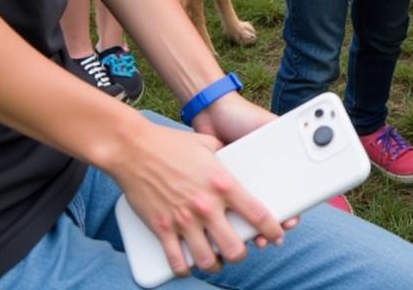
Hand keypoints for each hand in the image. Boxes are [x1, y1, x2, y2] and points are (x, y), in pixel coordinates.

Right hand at [110, 114, 283, 277]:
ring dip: (214, 265)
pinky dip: (184, 269)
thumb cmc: (172, 143)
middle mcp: (206, 205)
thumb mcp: (209, 144)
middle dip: (241, 253)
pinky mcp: (161, 229)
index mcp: (223, 183)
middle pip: (234, 247)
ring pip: (206, 260)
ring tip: (215, 261)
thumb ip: (225, 156)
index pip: (256, 213)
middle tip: (240, 250)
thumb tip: (235, 158)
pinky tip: (188, 266)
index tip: (278, 234)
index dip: (272, 229)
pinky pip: (175, 261)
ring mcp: (183, 220)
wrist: (135, 149)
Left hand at [193, 94, 299, 246]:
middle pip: (272, 205)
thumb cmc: (242, 115)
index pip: (289, 187)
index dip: (294, 204)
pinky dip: (233, 220)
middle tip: (281, 230)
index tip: (294, 217)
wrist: (211, 113)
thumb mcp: (266, 124)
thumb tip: (311, 137)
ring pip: (251, 212)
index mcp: (275, 161)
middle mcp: (260, 175)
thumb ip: (286, 131)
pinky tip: (234, 230)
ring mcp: (240, 183)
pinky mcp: (221, 188)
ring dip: (257, 227)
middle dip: (278, 221)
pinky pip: (229, 208)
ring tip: (259, 237)